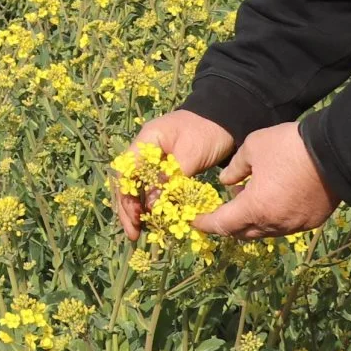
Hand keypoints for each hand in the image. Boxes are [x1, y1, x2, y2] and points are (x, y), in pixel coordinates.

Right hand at [114, 110, 235, 241]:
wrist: (225, 117)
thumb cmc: (208, 132)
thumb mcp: (190, 155)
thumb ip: (170, 179)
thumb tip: (152, 206)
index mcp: (146, 142)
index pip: (125, 172)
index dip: (126, 198)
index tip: (135, 219)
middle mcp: (144, 150)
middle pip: (127, 182)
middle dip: (128, 209)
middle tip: (134, 234)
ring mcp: (154, 158)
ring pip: (138, 186)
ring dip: (138, 208)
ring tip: (141, 231)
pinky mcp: (165, 166)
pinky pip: (152, 186)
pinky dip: (151, 202)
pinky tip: (155, 218)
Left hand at [189, 123, 338, 240]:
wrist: (336, 152)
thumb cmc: (289, 147)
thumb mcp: (253, 148)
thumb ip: (235, 168)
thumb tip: (227, 182)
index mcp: (255, 208)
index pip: (222, 224)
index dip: (205, 223)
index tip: (194, 221)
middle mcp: (274, 224)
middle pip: (242, 232)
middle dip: (228, 223)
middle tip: (220, 210)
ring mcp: (294, 225)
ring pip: (264, 231)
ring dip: (251, 220)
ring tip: (247, 199)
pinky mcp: (311, 222)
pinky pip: (284, 225)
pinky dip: (272, 217)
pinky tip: (273, 200)